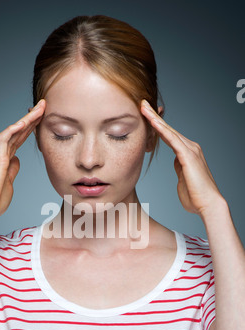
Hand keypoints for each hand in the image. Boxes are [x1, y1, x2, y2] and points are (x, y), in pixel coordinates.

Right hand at [0, 99, 45, 220]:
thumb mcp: (9, 182)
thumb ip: (12, 169)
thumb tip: (17, 160)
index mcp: (4, 157)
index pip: (20, 138)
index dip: (32, 127)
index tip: (44, 117)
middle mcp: (0, 152)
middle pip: (19, 130)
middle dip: (32, 117)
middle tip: (45, 104)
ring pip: (13, 130)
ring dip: (27, 118)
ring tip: (40, 108)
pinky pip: (3, 139)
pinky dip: (13, 129)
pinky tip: (24, 122)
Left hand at [140, 99, 224, 217]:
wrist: (208, 204)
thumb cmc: (195, 196)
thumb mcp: (183, 179)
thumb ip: (180, 169)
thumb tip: (176, 163)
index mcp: (187, 153)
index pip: (169, 136)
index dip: (157, 126)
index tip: (145, 116)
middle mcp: (190, 148)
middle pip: (168, 129)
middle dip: (154, 116)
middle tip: (141, 104)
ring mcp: (190, 150)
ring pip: (169, 131)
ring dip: (155, 119)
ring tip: (143, 107)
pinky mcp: (188, 156)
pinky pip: (172, 140)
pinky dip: (162, 130)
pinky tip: (152, 122)